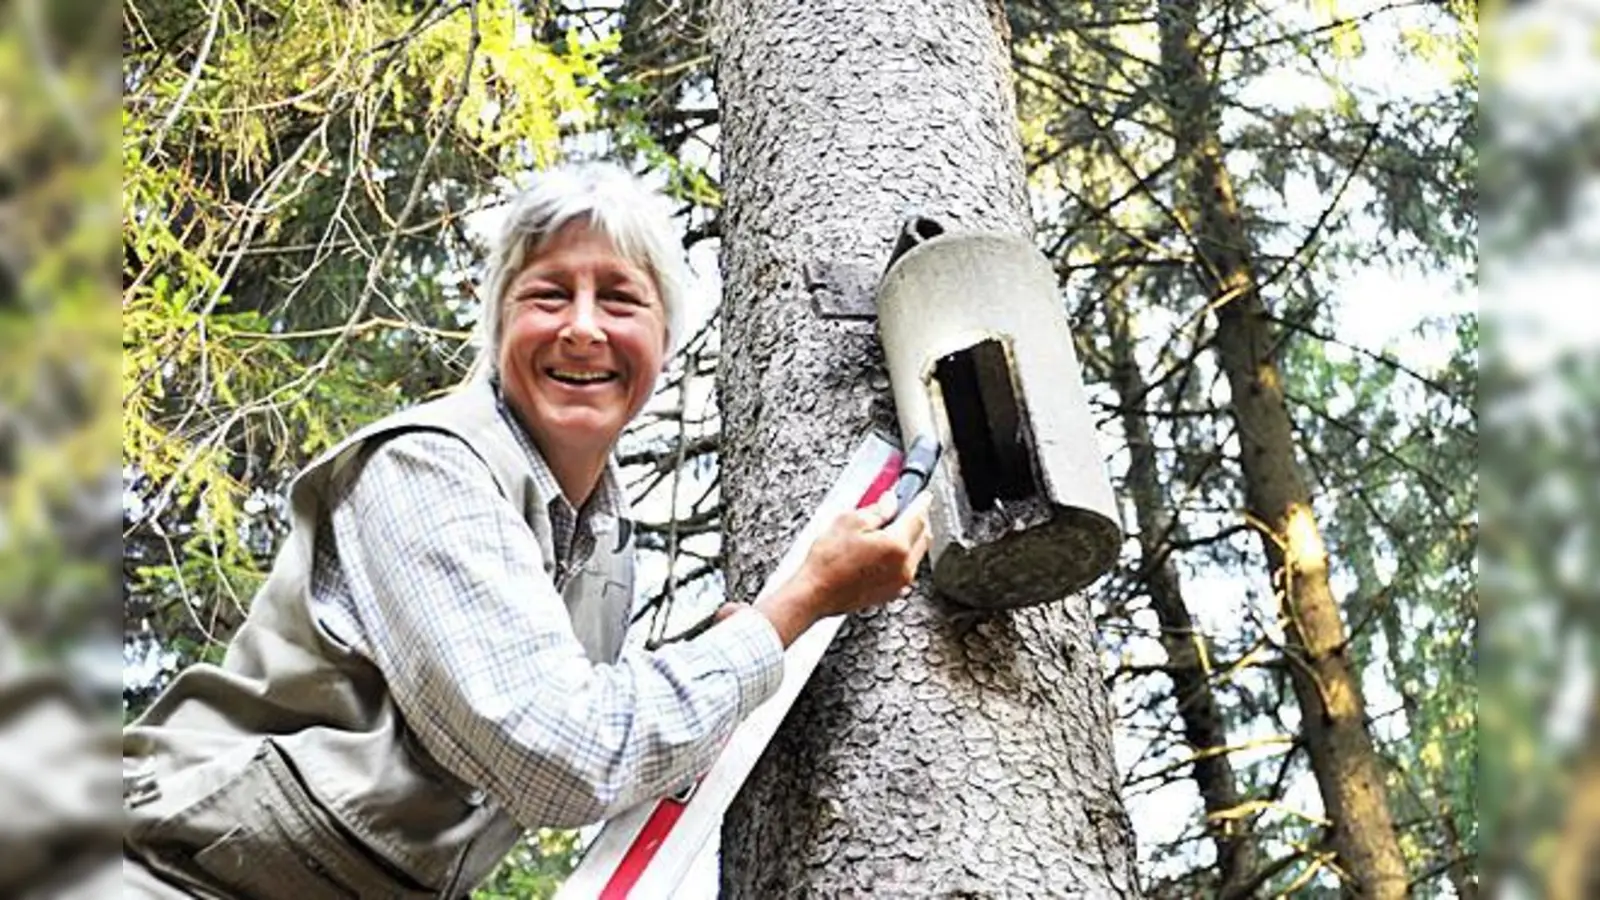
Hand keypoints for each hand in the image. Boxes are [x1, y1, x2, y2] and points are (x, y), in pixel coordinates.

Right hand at [755, 490, 932, 645]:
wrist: (815, 593)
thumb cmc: (827, 562)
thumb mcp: (849, 522)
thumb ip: (877, 510)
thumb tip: (890, 501)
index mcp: (897, 545)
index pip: (919, 516)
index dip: (921, 502)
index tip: (923, 495)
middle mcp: (904, 566)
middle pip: (923, 536)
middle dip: (918, 519)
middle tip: (905, 509)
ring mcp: (899, 582)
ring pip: (916, 553)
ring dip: (910, 538)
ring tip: (889, 530)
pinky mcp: (891, 592)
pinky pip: (906, 569)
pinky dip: (902, 556)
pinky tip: (883, 551)